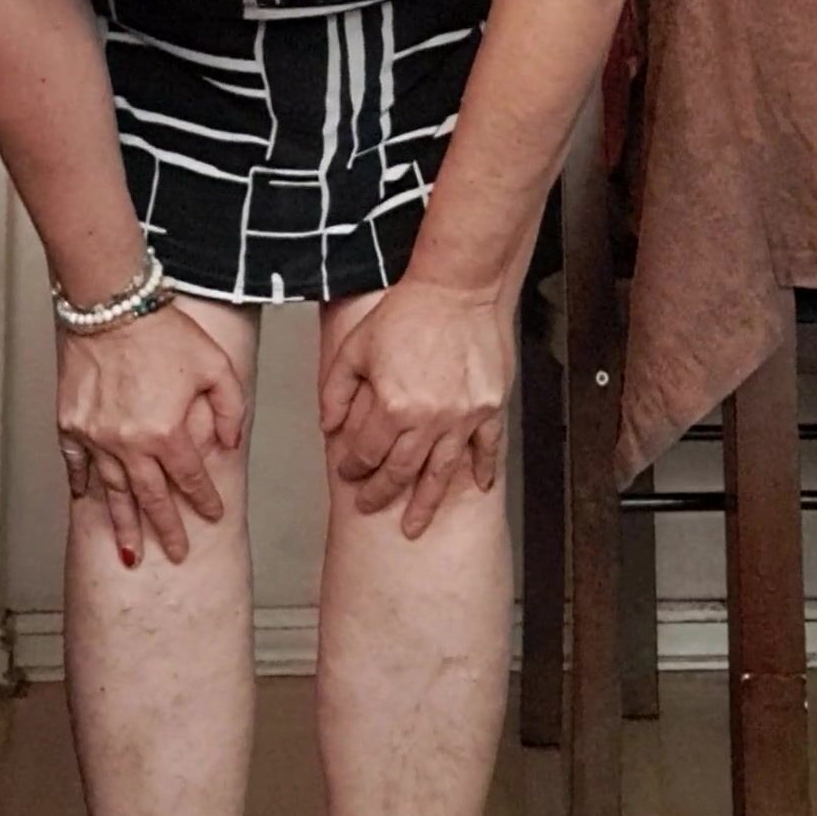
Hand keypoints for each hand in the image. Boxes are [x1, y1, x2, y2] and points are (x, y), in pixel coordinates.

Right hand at [56, 299, 244, 565]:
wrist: (110, 304)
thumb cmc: (163, 330)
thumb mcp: (216, 364)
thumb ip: (231, 407)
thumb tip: (231, 443)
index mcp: (167, 432)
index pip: (191, 478)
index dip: (204, 499)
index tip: (213, 514)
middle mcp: (130, 443)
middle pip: (151, 498)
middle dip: (166, 530)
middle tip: (177, 553)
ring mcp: (97, 437)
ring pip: (113, 492)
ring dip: (124, 525)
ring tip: (130, 553)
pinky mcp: (71, 424)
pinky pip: (77, 465)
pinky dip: (83, 485)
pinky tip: (88, 501)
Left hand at [319, 278, 512, 538]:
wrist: (457, 289)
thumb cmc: (406, 313)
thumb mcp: (356, 346)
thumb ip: (336, 389)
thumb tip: (328, 428)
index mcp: (392, 405)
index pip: (367, 452)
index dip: (353, 466)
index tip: (348, 471)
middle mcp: (427, 420)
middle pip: (400, 471)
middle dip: (381, 493)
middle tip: (370, 506)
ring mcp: (462, 417)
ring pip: (441, 473)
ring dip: (426, 503)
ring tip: (414, 527)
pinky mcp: (488, 408)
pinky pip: (487, 449)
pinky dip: (483, 470)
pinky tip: (479, 487)